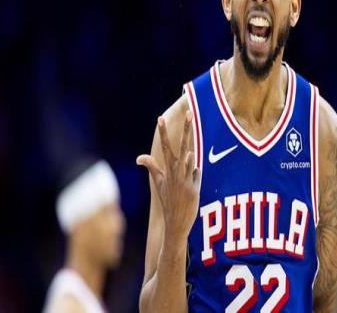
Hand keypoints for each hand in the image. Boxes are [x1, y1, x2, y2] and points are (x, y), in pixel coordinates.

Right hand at [137, 111, 200, 243]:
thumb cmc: (167, 200)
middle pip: (184, 146)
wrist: (175, 223)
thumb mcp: (158, 183)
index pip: (165, 147)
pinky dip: (195, 176)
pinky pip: (198, 174)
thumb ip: (152, 168)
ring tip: (181, 182)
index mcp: (167, 170)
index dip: (163, 132)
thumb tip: (138, 157)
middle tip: (190, 113)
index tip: (161, 118)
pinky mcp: (195, 188)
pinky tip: (190, 186)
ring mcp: (186, 180)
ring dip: (189, 163)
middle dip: (187, 129)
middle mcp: (176, 173)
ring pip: (192, 160)